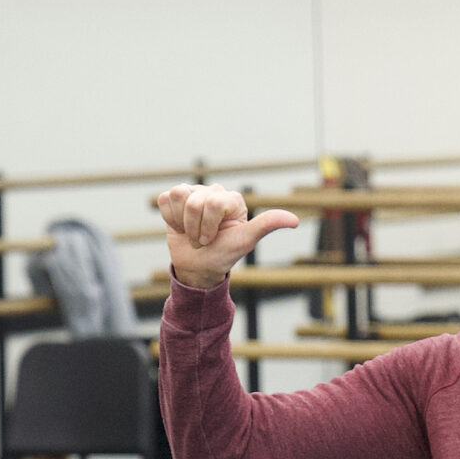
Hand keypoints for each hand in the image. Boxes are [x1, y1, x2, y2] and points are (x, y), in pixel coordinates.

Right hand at [157, 183, 299, 289]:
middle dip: (195, 228)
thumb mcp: (246, 241)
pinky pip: (165, 200)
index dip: (208, 225)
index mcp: (232, 199)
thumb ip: (267, 225)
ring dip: (181, 222)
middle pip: (193, 201)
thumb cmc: (224, 254)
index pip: (212, 202)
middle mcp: (214, 191)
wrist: (199, 267)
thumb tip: (294, 221)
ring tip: (191, 232)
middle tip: (202, 239)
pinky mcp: (175, 199)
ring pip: (178, 195)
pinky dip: (169, 218)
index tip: (213, 239)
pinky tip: (179, 226)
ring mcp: (194, 193)